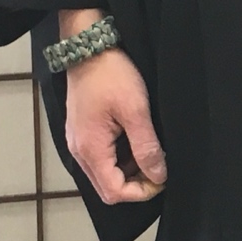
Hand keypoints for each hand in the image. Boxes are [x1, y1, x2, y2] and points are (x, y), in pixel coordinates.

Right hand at [63, 46, 166, 203]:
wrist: (89, 47)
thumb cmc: (111, 75)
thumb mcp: (136, 111)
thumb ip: (146, 147)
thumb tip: (158, 176)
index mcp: (90, 150)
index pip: (114, 192)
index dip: (141, 192)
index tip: (162, 178)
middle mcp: (79, 151)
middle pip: (107, 187)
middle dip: (135, 183)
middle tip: (158, 165)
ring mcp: (79, 141)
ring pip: (105, 173)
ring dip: (129, 170)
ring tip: (150, 149)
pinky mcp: (83, 131)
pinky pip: (102, 156)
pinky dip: (121, 157)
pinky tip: (136, 139)